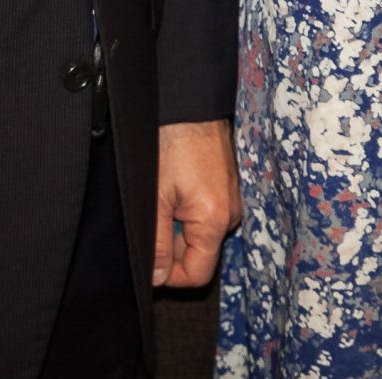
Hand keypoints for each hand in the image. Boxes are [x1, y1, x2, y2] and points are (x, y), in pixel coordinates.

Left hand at [152, 119, 238, 288]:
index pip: (197, 274)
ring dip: (177, 225)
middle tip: (150, 219)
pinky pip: (205, 212)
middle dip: (171, 246)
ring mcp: (231, 199)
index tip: (149, 262)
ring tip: (161, 198)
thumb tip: (158, 277)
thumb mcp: (155, 198)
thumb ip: (158, 243)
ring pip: (199, 232)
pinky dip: (186, 208)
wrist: (189, 104)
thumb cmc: (172, 141)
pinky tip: (172, 188)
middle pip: (198, 253)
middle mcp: (232, 213)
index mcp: (217, 220)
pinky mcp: (227, 186)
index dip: (169, 275)